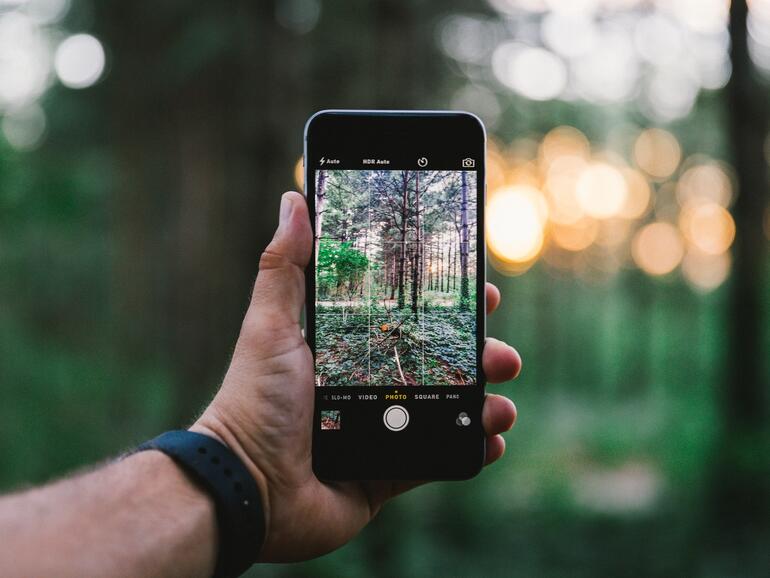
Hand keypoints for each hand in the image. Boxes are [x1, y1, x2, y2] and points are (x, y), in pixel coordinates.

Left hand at [192, 191, 521, 561]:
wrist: (247, 487)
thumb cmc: (254, 401)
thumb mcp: (271, 325)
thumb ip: (285, 266)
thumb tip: (295, 200)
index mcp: (349, 349)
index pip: (410, 317)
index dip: (449, 307)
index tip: (483, 294)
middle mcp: (370, 385)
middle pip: (440, 361)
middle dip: (480, 353)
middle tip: (502, 354)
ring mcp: (383, 430)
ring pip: (449, 408)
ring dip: (486, 402)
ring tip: (501, 403)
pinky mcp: (388, 473)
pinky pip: (441, 458)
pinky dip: (472, 449)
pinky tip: (492, 440)